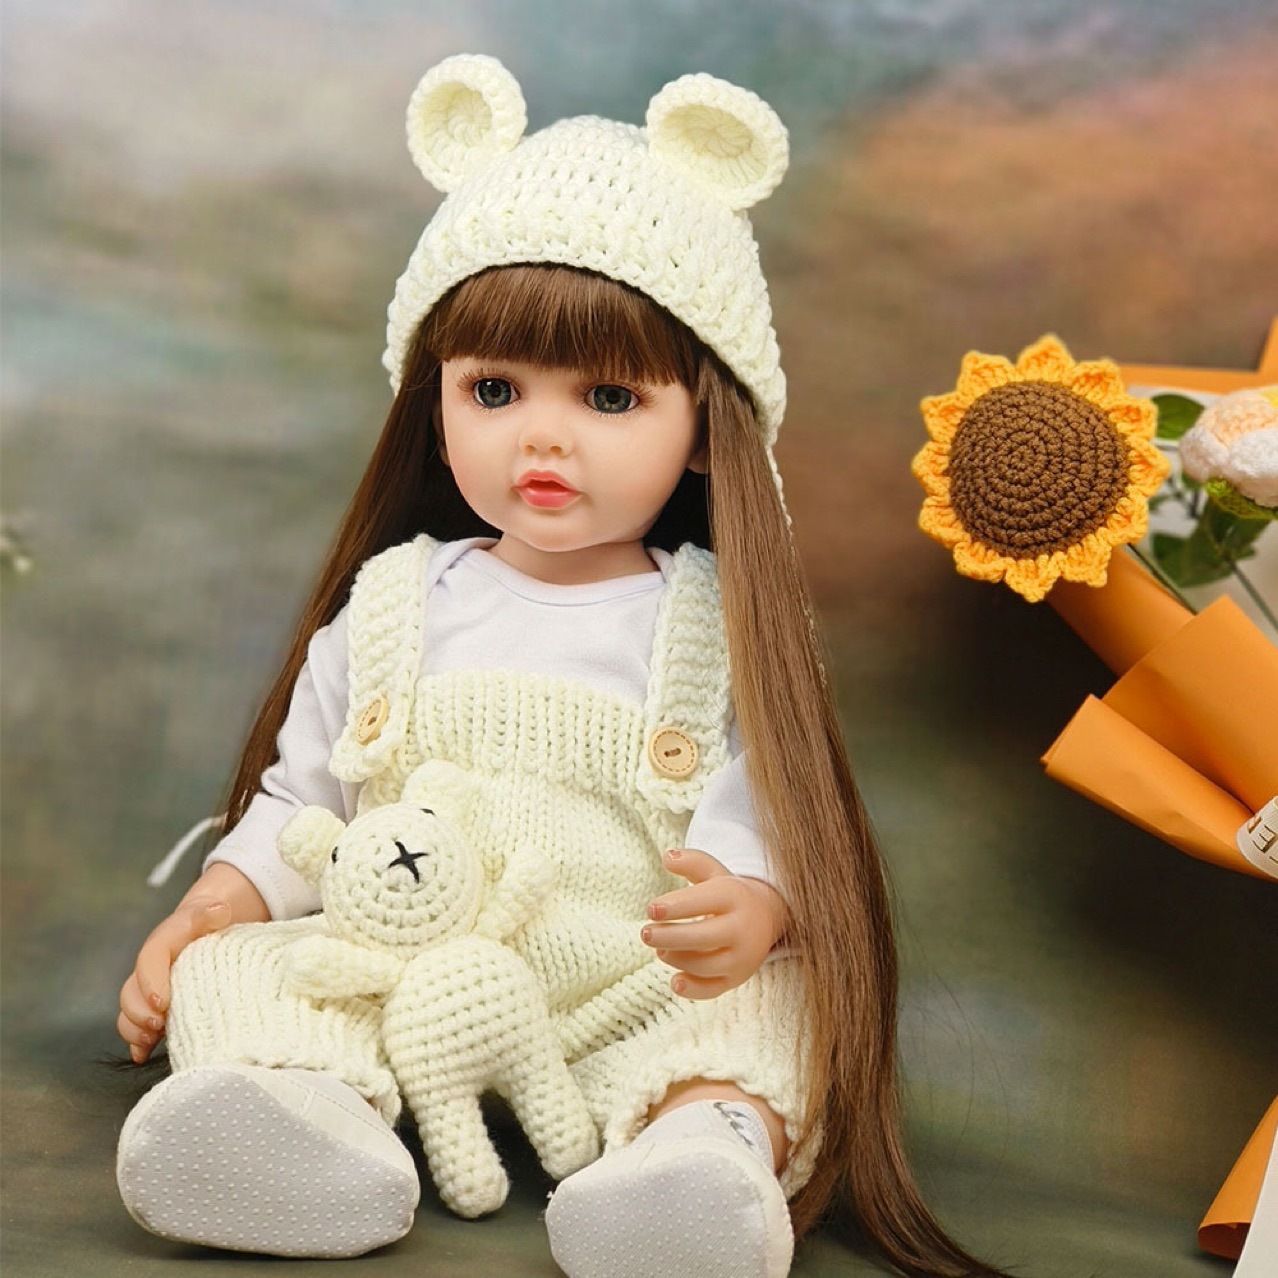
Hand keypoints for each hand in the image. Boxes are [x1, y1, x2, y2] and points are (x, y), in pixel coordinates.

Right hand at [117, 863, 267, 1061]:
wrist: (208, 925)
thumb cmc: (211, 923)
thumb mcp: (213, 912)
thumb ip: (211, 913)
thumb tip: (220, 911)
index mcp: (163, 943)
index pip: (150, 959)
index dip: (151, 981)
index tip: (163, 1003)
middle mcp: (150, 968)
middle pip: (132, 992)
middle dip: (140, 1012)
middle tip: (159, 1026)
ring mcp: (149, 989)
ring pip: (129, 1012)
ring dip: (135, 1029)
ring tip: (150, 1042)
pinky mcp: (154, 1006)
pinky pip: (136, 1026)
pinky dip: (136, 1042)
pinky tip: (142, 1056)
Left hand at [642, 848, 788, 999]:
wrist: (767, 919)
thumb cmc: (728, 894)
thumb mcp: (714, 872)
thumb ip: (692, 862)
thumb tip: (667, 857)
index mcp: (735, 897)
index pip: (705, 901)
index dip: (675, 906)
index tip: (650, 909)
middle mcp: (742, 928)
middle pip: (703, 937)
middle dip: (669, 937)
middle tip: (645, 933)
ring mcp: (742, 957)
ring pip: (705, 965)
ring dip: (677, 958)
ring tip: (660, 950)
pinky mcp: (737, 979)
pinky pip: (714, 990)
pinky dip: (693, 990)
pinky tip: (675, 981)